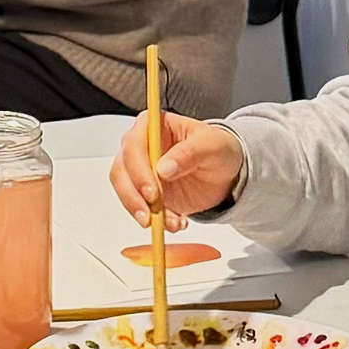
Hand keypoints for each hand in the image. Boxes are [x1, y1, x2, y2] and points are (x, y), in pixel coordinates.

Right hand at [109, 113, 243, 230]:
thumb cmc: (218, 149)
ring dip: (139, 209)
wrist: (226, 173)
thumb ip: (189, 152)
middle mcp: (141, 146)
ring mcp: (140, 170)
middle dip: (133, 194)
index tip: (152, 191)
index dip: (138, 168)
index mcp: (153, 126)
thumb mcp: (212, 145)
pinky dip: (154, 219)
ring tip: (164, 222)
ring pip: (125, 189)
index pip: (134, 144)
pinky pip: (139, 207)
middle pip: (122, 169)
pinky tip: (175, 223)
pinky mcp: (145, 192)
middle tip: (151, 213)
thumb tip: (164, 168)